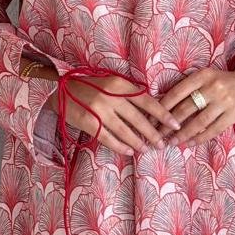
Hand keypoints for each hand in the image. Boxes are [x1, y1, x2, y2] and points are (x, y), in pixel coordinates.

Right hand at [47, 73, 181, 156]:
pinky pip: (109, 138)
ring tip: (147, 149)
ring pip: (126, 131)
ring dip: (139, 142)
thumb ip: (128, 93)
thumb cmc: (89, 85)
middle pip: (139, 119)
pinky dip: (121, 146)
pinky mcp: (90, 123)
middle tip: (162, 143)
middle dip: (153, 133)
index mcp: (119, 84)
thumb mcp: (111, 82)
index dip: (162, 114)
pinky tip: (129, 151)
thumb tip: (151, 108)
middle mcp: (111, 97)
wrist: (59, 88)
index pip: (147, 100)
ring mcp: (100, 111)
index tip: (175, 124)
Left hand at [156, 67, 234, 145]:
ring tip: (172, 142)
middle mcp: (213, 87)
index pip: (177, 92)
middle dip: (169, 124)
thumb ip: (189, 88)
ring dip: (183, 134)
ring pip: (198, 122)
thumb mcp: (207, 78)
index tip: (151, 118)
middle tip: (158, 135)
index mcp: (202, 75)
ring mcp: (224, 101)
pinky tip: (190, 143)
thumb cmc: (224, 82)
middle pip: (185, 108)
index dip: (163, 107)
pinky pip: (213, 129)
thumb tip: (163, 105)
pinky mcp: (234, 114)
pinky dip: (200, 138)